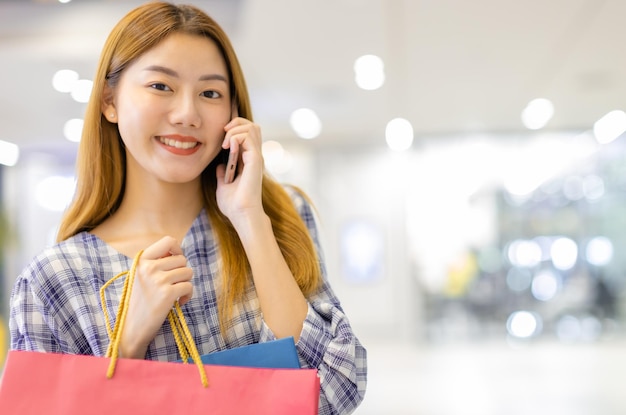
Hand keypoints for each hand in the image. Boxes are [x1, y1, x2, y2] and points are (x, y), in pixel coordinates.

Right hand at [120, 236, 192, 357]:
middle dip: (182, 272)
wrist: (132, 328)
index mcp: (141, 260)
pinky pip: (189, 286)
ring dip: (185, 283)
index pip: (169, 241)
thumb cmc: (140, 301)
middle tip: (173, 285)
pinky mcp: (167, 294)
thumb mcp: (141, 275)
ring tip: (175, 293)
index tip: (175, 262)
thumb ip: (156, 261)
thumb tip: (177, 250)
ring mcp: (158, 280)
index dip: (177, 250)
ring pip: (188, 272)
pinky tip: (179, 302)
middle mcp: (149, 267)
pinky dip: (188, 295)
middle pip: (182, 259)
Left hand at [215, 116, 264, 225]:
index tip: (222, 138)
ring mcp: (256, 158)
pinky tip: (228, 148)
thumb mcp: (223, 186)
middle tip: (224, 134)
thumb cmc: (234, 205)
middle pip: (253, 126)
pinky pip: (247, 138)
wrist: (241, 215)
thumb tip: (219, 166)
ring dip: (235, 130)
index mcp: (248, 161)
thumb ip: (222, 174)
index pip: (248, 133)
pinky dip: (235, 137)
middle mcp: (254, 157)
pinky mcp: (255, 160)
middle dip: (236, 123)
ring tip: (225, 143)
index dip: (235, 128)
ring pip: (252, 128)